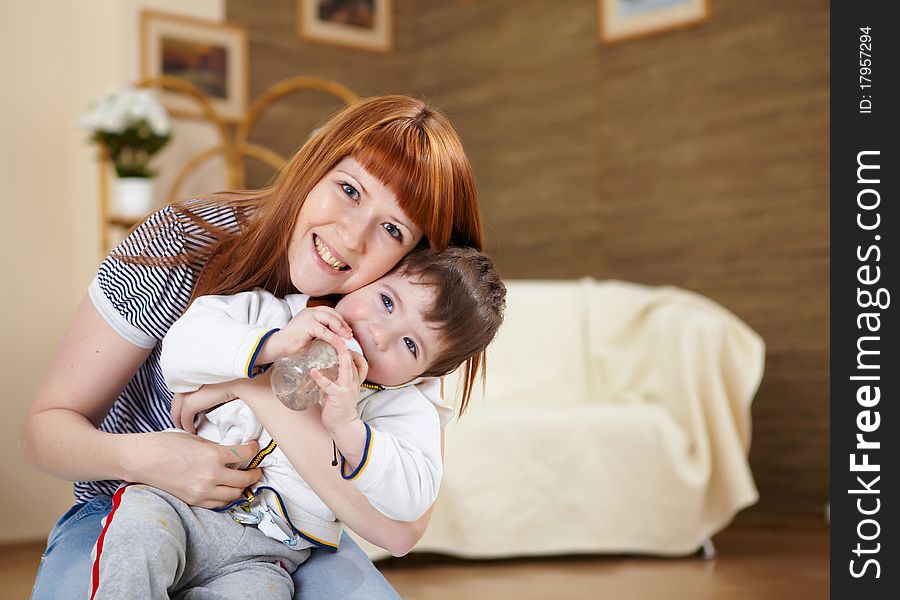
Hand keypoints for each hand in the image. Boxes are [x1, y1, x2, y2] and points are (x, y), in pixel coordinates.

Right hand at [123, 431, 261, 507]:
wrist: (141, 460)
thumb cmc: (165, 444)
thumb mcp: (196, 439)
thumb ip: (216, 448)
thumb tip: (230, 453)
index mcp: (213, 456)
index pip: (245, 455)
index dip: (253, 450)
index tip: (254, 447)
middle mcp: (211, 476)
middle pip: (245, 479)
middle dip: (254, 473)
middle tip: (256, 469)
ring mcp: (203, 491)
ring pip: (234, 495)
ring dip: (241, 488)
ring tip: (242, 481)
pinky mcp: (194, 501)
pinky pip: (219, 504)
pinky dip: (226, 497)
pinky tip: (226, 490)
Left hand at [171, 382, 237, 433]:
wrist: (237, 383)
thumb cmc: (232, 383)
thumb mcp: (216, 386)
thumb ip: (207, 392)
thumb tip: (205, 402)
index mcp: (192, 378)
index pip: (180, 393)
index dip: (181, 406)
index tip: (187, 415)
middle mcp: (186, 384)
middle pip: (175, 402)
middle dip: (177, 415)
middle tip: (183, 425)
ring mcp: (186, 393)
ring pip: (176, 411)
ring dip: (180, 422)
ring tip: (187, 429)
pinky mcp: (190, 403)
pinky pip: (184, 419)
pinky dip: (187, 426)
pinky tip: (193, 431)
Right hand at [258, 306, 351, 363]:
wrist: (278, 345)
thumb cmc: (294, 342)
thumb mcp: (312, 334)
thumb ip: (322, 331)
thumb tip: (338, 337)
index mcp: (312, 311)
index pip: (331, 312)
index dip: (341, 321)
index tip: (348, 331)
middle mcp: (311, 311)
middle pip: (333, 315)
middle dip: (343, 325)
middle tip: (350, 335)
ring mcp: (308, 316)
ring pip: (330, 321)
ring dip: (341, 330)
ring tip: (347, 339)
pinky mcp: (307, 325)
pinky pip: (324, 331)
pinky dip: (334, 338)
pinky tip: (340, 344)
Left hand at [311, 337, 367, 435]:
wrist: (343, 425)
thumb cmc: (339, 407)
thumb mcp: (341, 389)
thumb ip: (335, 378)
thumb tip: (322, 367)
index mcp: (355, 380)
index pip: (360, 361)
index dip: (353, 350)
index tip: (342, 342)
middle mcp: (354, 382)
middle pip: (354, 359)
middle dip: (346, 346)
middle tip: (337, 333)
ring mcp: (347, 388)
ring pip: (346, 368)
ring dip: (340, 354)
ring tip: (333, 343)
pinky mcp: (338, 396)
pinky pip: (330, 385)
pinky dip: (321, 378)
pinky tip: (313, 372)